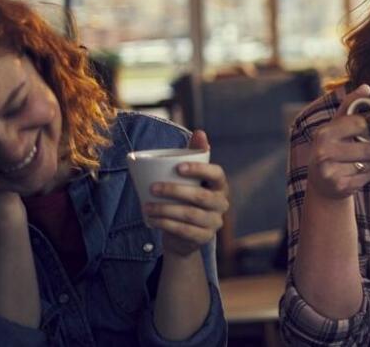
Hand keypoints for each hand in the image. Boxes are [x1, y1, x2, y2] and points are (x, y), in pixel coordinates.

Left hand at [146, 131, 229, 257]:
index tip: (178, 167)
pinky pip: (183, 230)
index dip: (200, 170)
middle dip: (175, 191)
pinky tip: (152, 220)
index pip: (217, 175)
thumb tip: (200, 132)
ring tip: (147, 206)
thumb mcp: (190, 177)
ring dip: (165, 210)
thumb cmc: (187, 198)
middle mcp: (222, 204)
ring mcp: (214, 222)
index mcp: (220, 186)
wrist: (184, 234)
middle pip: (201, 197)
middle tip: (153, 188)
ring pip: (189, 215)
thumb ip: (195, 154)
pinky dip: (165, 224)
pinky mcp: (203, 238)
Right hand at [304, 85, 369, 201]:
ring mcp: (329, 171)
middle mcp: (323, 151)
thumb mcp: (337, 126)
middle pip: (369, 147)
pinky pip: (368, 176)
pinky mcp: (340, 186)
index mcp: (323, 132)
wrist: (322, 185)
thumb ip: (350, 106)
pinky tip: (360, 173)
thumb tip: (366, 87)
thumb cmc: (333, 149)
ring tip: (368, 162)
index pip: (359, 124)